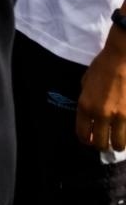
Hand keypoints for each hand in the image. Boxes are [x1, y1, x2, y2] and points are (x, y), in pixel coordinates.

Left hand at [76, 32, 125, 151]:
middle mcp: (101, 114)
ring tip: (118, 140)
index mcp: (85, 106)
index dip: (86, 140)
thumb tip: (89, 117)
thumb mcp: (85, 84)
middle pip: (100, 143)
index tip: (90, 140)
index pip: (82, 134)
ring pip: (119, 144)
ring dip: (118, 144)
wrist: (121, 59)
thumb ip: (86, 102)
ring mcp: (119, 116)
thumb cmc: (101, 68)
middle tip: (105, 141)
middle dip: (102, 145)